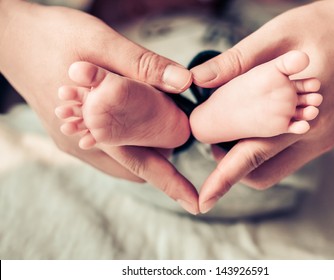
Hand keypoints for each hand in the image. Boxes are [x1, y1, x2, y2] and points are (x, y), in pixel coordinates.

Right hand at [0, 1, 198, 213]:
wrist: (8, 36)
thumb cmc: (53, 36)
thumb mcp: (102, 42)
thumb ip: (143, 66)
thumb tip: (184, 85)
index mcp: (94, 129)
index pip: (143, 166)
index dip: (173, 185)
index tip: (197, 204)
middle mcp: (81, 144)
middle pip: (133, 165)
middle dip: (162, 160)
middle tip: (181, 137)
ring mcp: (71, 140)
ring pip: (119, 158)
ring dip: (143, 149)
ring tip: (162, 130)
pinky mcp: (65, 132)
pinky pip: (104, 148)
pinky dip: (125, 141)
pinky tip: (133, 124)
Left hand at [191, 0, 333, 212]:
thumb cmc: (324, 25)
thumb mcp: (277, 36)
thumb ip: (237, 61)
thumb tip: (198, 80)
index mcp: (304, 116)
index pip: (254, 157)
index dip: (224, 180)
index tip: (203, 201)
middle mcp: (317, 136)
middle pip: (264, 173)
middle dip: (233, 168)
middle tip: (215, 141)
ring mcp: (324, 137)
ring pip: (277, 167)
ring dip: (250, 159)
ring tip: (233, 132)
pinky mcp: (327, 133)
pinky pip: (290, 154)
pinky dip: (267, 149)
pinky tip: (256, 126)